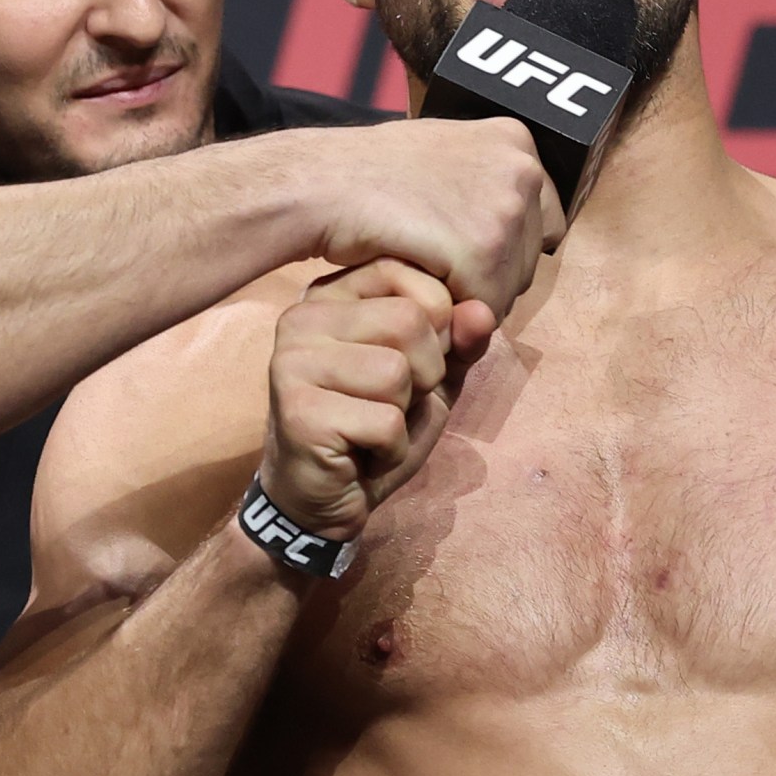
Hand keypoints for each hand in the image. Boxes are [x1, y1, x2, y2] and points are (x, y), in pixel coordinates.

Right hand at [257, 258, 490, 542]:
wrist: (322, 500)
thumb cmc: (372, 429)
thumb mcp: (430, 378)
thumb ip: (458, 341)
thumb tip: (482, 311)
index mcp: (331, 294)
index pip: (408, 275)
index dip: (435, 326)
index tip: (407, 363)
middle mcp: (303, 318)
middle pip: (409, 321)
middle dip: (424, 374)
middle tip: (389, 404)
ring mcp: (293, 362)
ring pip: (397, 372)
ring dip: (403, 414)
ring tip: (372, 428)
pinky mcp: (298, 412)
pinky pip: (385, 422)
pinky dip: (391, 449)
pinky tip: (361, 454)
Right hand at [297, 119, 560, 322]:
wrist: (319, 185)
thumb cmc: (366, 176)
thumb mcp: (442, 154)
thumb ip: (484, 180)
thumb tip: (521, 219)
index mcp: (516, 140)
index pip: (542, 222)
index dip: (499, 247)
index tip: (456, 247)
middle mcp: (522, 169)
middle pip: (529, 260)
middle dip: (488, 275)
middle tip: (432, 262)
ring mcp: (505, 209)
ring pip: (508, 289)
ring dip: (468, 296)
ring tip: (420, 269)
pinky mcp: (482, 250)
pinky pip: (481, 309)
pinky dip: (449, 313)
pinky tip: (413, 286)